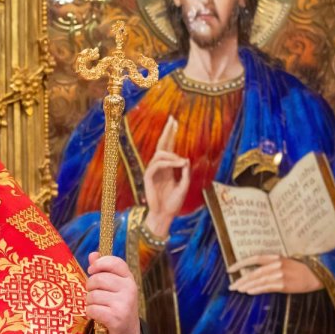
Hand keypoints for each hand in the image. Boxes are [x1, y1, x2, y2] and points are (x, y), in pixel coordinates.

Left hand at [86, 252, 141, 333]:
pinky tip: (97, 315)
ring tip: (98, 306)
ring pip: (93, 295)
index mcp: (129, 279)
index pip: (115, 262)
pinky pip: (92, 309)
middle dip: (90, 287)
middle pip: (98, 278)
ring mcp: (124, 304)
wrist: (128, 333)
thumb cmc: (118, 306)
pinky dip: (90, 313)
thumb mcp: (115, 287)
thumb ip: (103, 270)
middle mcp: (129, 289)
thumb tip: (93, 254)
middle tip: (94, 294)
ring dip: (90, 302)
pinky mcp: (116, 318)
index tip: (92, 270)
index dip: (99, 263)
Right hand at [142, 117, 190, 238]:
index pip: (169, 147)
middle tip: (172, 119)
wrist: (165, 214)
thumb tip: (186, 158)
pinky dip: (168, 162)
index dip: (171, 134)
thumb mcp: (184, 185)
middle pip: (162, 145)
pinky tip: (178, 163)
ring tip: (182, 161)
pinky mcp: (148, 177)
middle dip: (167, 132)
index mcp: (168, 168)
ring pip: (160, 155)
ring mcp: (153, 171)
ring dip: (173, 155)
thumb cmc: (174, 203)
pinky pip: (157, 165)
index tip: (175, 122)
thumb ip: (185, 172)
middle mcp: (160, 167)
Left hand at [228, 255, 323, 294]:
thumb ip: (272, 265)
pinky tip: (249, 292)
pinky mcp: (284, 285)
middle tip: (231, 285)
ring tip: (238, 290)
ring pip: (259, 280)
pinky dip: (257, 290)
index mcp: (276, 257)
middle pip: (254, 272)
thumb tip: (255, 273)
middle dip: (241, 279)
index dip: (241, 263)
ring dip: (246, 286)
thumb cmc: (301, 270)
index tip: (230, 269)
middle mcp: (277, 265)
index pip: (254, 258)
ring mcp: (280, 275)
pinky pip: (267, 288)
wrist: (318, 275)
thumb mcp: (286, 263)